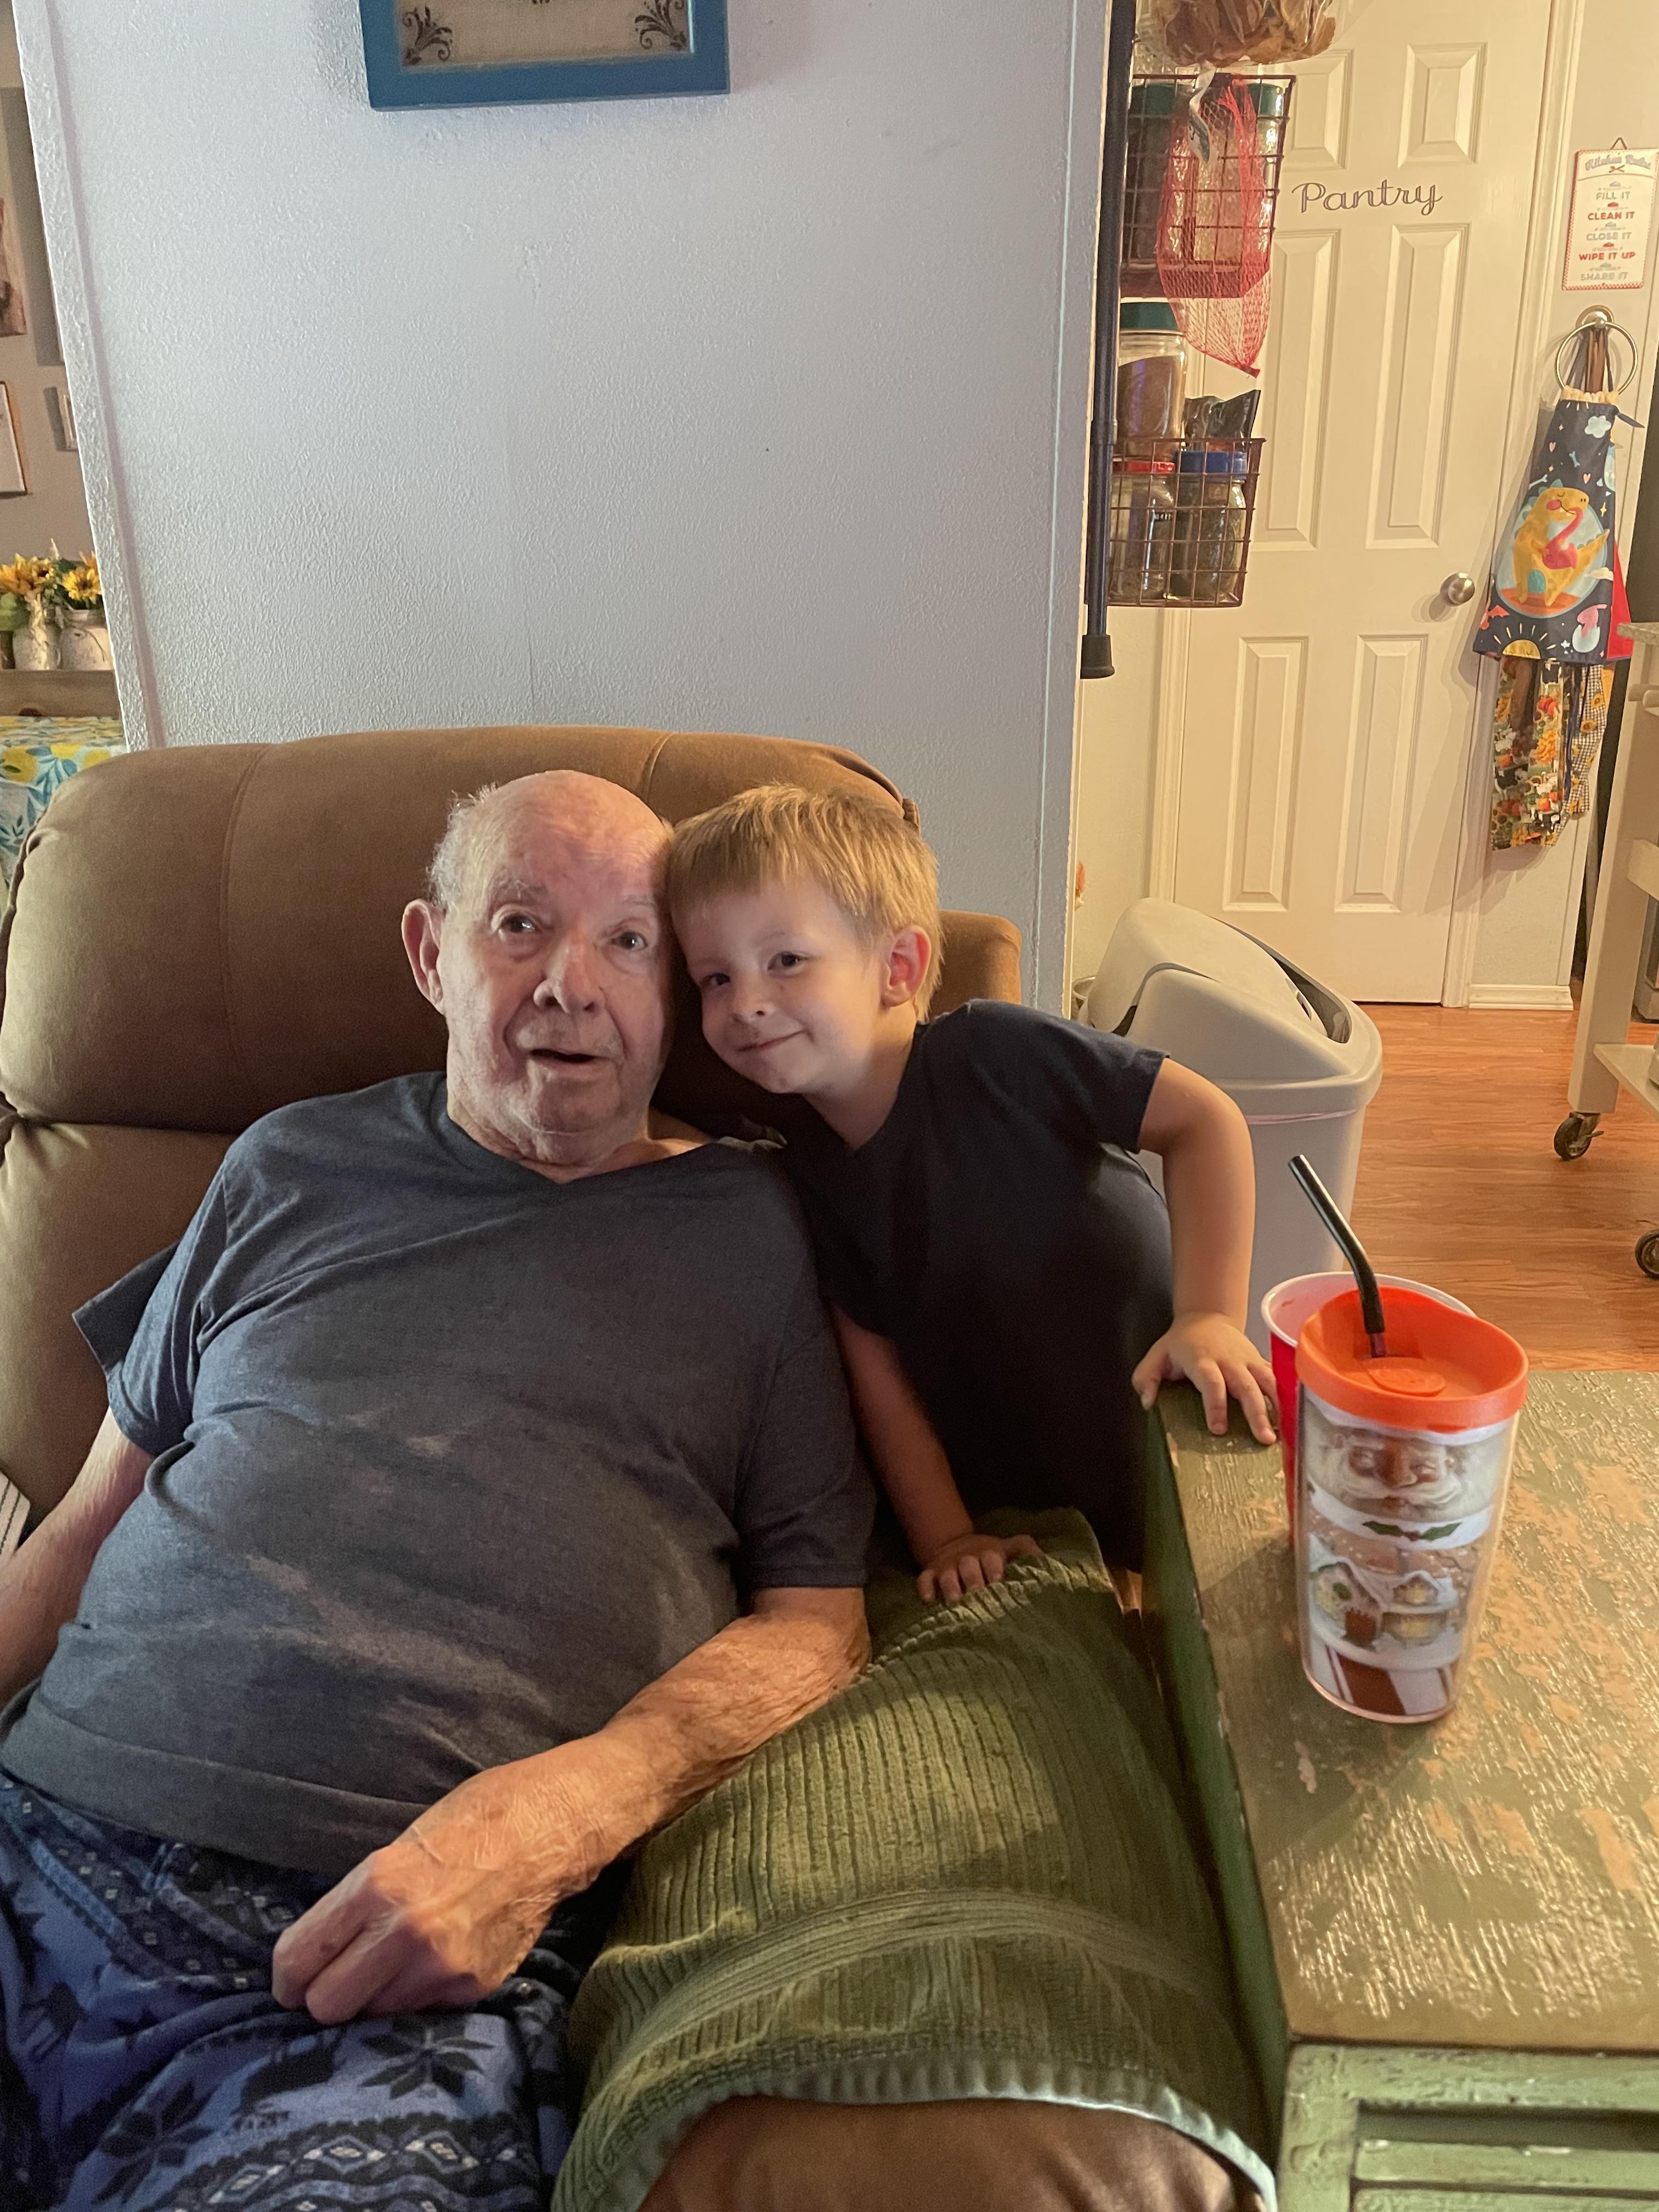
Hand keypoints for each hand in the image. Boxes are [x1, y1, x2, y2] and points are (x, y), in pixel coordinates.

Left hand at [271, 1749, 606, 2023]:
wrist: (550, 1829)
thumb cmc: (471, 1820)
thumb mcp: (396, 1846)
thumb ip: (358, 1902)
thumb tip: (320, 1952)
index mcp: (376, 1886)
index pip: (297, 1960)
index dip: (286, 1977)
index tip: (292, 1980)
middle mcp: (404, 1933)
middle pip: (328, 2007)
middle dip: (326, 1995)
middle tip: (339, 1978)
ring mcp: (441, 1966)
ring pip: (374, 2016)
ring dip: (374, 1999)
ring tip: (392, 1966)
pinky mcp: (472, 1986)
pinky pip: (420, 2011)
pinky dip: (417, 1995)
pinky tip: (432, 1962)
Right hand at [918, 1529, 1042, 1603]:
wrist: (955, 1545)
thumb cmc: (989, 1555)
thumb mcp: (1008, 1548)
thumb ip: (1024, 1549)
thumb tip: (1044, 1558)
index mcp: (988, 1552)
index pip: (992, 1557)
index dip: (995, 1567)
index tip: (999, 1581)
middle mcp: (967, 1558)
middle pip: (969, 1565)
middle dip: (973, 1580)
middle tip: (977, 1596)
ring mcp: (947, 1566)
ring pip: (947, 1574)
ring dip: (950, 1586)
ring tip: (955, 1601)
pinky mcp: (930, 1573)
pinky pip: (924, 1579)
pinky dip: (925, 1588)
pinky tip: (929, 1600)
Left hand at [1133, 1313, 1277, 1442]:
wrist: (1207, 1317)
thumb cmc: (1181, 1343)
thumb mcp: (1156, 1356)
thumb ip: (1146, 1378)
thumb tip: (1148, 1402)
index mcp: (1202, 1359)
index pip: (1211, 1383)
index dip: (1216, 1406)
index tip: (1219, 1429)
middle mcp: (1229, 1360)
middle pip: (1246, 1386)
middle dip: (1256, 1413)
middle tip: (1264, 1439)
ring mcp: (1247, 1359)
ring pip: (1266, 1381)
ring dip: (1275, 1407)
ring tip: (1281, 1433)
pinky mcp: (1259, 1361)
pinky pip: (1274, 1377)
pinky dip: (1283, 1396)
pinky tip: (1288, 1418)